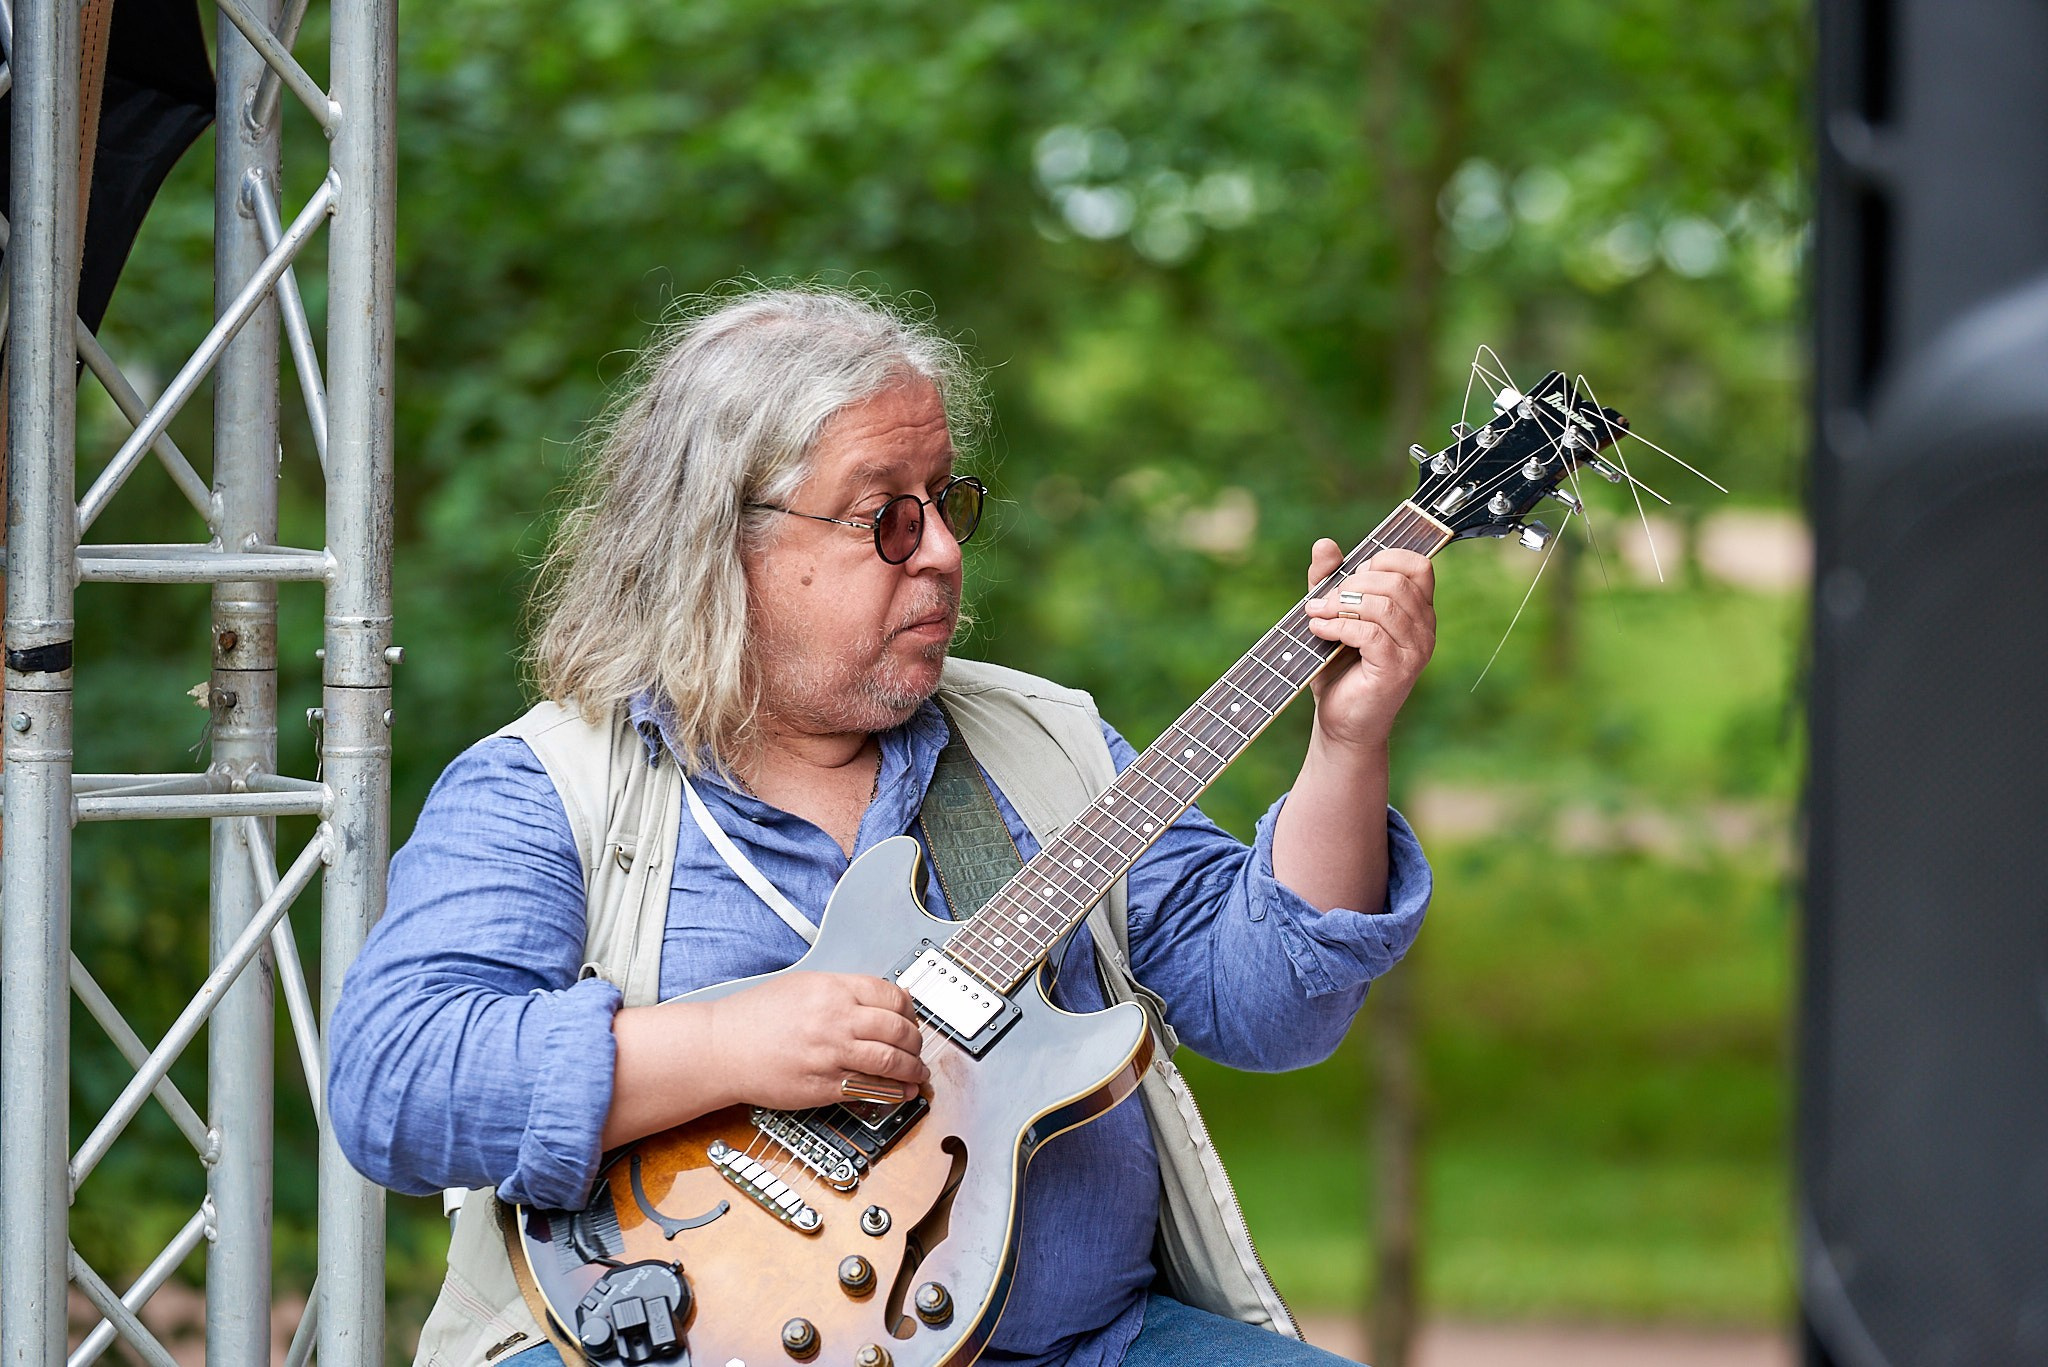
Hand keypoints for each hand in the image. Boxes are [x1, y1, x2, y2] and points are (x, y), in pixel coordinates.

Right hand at [701, 971, 928, 1110]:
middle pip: (897, 1030)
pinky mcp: (823, 1086)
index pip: (891, 996)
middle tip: (919, 1049)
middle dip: (916, 1042)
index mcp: (832, 990)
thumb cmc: (755, 1017)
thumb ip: (843, 991)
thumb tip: (883, 1000)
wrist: (722, 1048)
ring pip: (890, 1060)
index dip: (909, 1010)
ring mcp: (831, 1054)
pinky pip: (869, 1089)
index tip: (912, 1020)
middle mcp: (835, 1019)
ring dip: (912, 1069)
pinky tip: (900, 1092)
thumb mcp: (803, 986)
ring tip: (917, 1073)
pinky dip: (892, 1092)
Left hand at [1299, 538, 1435, 750]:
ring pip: (1384, 606)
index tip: (1351, 575)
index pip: (1418, 565)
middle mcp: (1424, 628)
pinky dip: (1339, 626)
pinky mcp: (1397, 671)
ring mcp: (1415, 651)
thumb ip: (1329, 580)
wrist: (1340, 721)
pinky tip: (1319, 630)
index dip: (1383, 559)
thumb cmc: (1339, 668)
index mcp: (1417, 610)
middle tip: (1321, 601)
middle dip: (1352, 583)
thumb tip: (1324, 544)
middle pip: (1396, 582)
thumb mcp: (1332, 615)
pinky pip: (1370, 633)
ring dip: (1340, 604)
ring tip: (1315, 615)